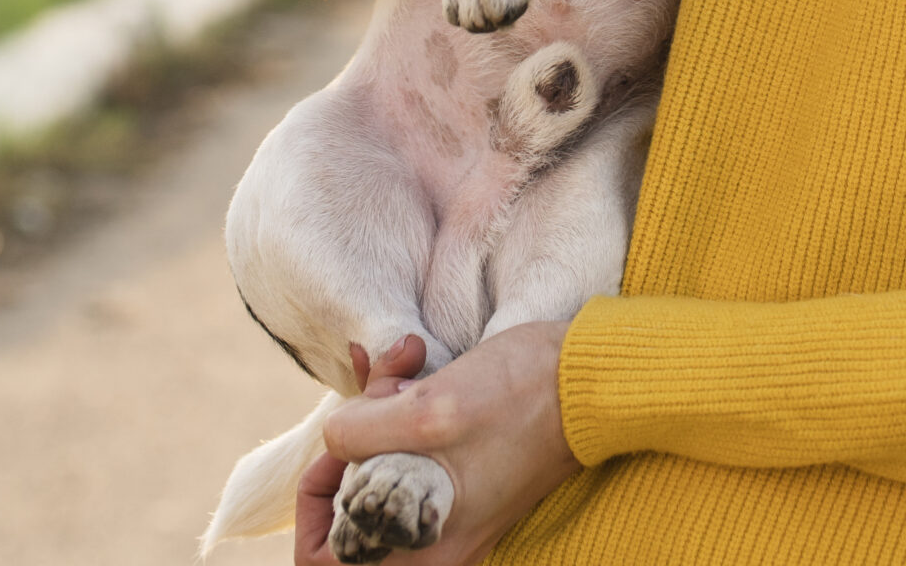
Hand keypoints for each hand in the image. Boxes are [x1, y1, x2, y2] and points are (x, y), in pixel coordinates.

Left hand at [295, 325, 577, 565]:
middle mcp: (431, 540)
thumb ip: (363, 434)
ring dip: (379, 407)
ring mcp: (448, 508)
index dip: (317, 503)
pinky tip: (419, 360)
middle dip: (353, 437)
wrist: (588, 380)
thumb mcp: (429, 409)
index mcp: (421, 547)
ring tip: (408, 360)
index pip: (326, 560)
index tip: (336, 451)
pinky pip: (409, 451)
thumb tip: (333, 441)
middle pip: (352, 504)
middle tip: (382, 387)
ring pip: (380, 467)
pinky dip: (403, 406)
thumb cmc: (519, 398)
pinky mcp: (464, 476)